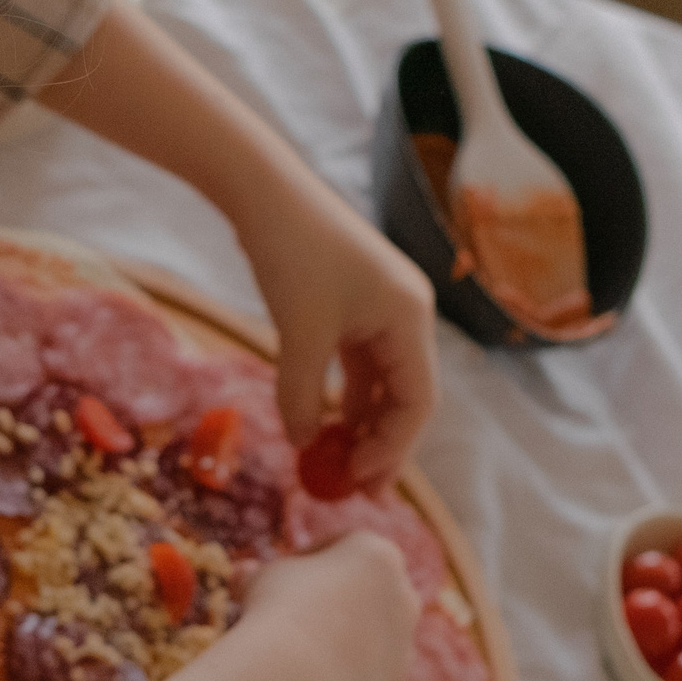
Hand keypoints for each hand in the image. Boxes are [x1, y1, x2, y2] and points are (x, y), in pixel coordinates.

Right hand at [232, 531, 417, 680]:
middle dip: (335, 599)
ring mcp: (403, 646)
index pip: (346, 545)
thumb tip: (244, 574)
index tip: (282, 575)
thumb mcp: (262, 577)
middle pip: (367, 592)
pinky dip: (341, 678)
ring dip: (341, 640)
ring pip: (370, 638)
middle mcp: (403, 597)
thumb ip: (264, 573)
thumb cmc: (278, 610)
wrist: (294, 677)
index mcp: (378, 555)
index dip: (310, 557)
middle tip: (294, 613)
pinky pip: (362, 678)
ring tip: (296, 653)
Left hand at [235, 175, 438, 489]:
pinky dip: (342, 395)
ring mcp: (380, 308)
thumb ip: (302, 395)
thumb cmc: (291, 255)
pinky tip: (321, 425)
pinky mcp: (352, 303)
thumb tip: (301, 443)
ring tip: (335, 467)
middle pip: (405, 395)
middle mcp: (406, 314)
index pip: (418, 401)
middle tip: (355, 490)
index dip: (393, 449)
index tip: (362, 484)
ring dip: (359, 423)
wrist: (263, 189)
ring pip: (379, 381)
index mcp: (410, 318)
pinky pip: (357, 362)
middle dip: (381, 444)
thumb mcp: (299, 334)